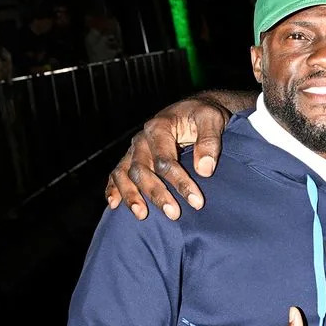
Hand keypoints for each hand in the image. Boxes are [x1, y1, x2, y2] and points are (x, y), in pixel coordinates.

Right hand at [105, 95, 230, 219]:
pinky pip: (116, 173)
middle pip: (142, 170)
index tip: (196, 202)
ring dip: (132, 196)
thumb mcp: (212, 119)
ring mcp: (134, 148)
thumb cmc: (203, 115)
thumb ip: (210, 141)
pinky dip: (113, 188)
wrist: (193, 109)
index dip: (180, 182)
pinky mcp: (132, 157)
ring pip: (125, 174)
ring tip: (142, 216)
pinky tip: (114, 205)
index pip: (165, 160)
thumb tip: (205, 170)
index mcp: (159, 126)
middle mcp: (142, 139)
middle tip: (174, 214)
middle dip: (157, 194)